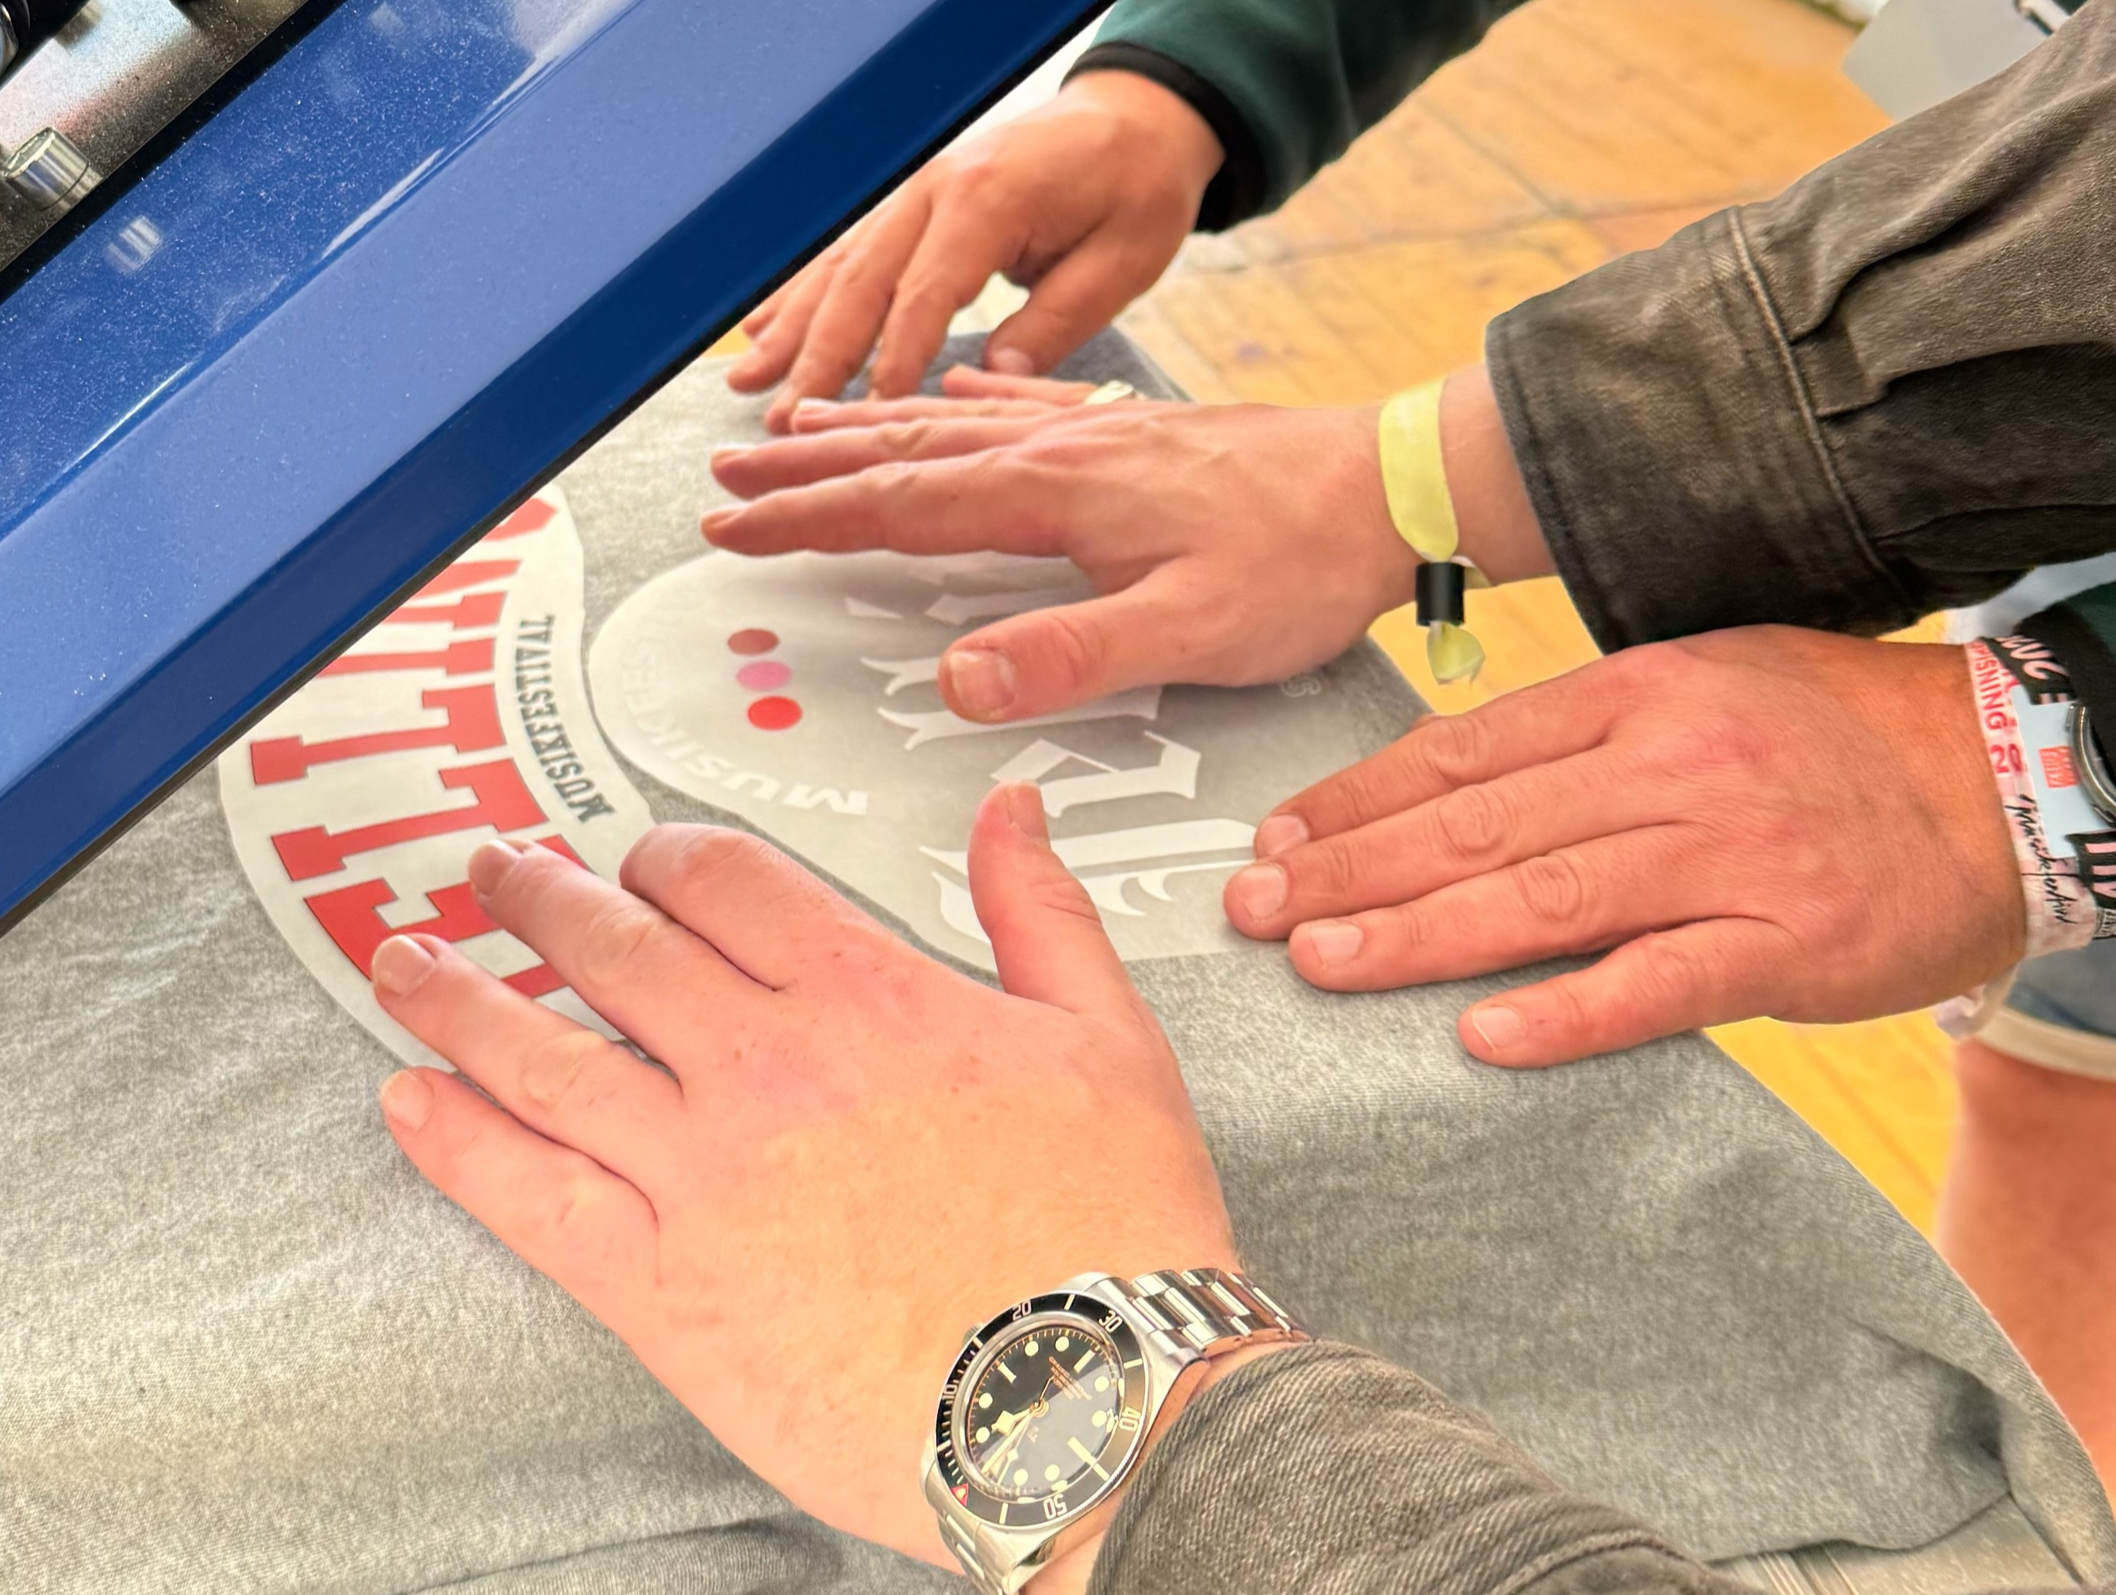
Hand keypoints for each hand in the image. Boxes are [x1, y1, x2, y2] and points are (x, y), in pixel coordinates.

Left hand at [368, 785, 1236, 1594]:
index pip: (722, 882)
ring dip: (457, 997)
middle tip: (491, 876)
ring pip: (544, 1056)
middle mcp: (766, 1066)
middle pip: (613, 948)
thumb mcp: (1112, 1041)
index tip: (637, 862)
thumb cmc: (1116, 1239)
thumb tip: (1010, 810)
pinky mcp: (663, 1290)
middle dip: (539, 899)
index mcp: (870, 995)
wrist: (1090, 1410)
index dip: (663, 857)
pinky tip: (407, 1104)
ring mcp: (701, 1176)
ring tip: (400, 961)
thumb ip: (1041, 911)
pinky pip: (527, 1198)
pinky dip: (454, 1143)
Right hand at [703, 364, 1549, 724]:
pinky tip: (944, 391)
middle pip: (902, 454)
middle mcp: (1060, 449)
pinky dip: (961, 399)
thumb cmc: (1300, 564)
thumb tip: (958, 678)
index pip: (900, 507)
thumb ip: (1068, 655)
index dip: (807, 518)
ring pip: (947, 426)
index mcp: (1055, 494)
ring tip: (793, 427)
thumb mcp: (1188, 633)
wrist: (1394, 487)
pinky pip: (1018, 404)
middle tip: (724, 473)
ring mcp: (1093, 433)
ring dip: (863, 429)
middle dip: (804, 466)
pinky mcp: (1131, 434)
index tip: (733, 526)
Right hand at [727, 70, 1221, 430]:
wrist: (1136, 117)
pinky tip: (763, 330)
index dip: (891, 359)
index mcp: (990, 199)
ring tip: (747, 383)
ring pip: (841, 267)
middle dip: (818, 357)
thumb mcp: (1122, 259)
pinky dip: (802, 295)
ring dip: (792, 329)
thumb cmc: (1136, 187)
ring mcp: (917, 194)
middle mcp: (937, 189)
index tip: (864, 418)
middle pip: (862, 282)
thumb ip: (1056, 321)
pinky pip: (848, 253)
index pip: (925, 292)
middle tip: (781, 422)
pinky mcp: (914, 206)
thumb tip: (995, 380)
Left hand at [1220, 629, 2024, 1063]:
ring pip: (1544, 898)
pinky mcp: (1787, 942)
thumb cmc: (1836, 737)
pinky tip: (1482, 1035)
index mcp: (1638, 694)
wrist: (2015, 776)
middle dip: (1351, 872)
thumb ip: (1580, 734)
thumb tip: (1447, 790)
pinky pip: (1660, 982)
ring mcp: (1730, 853)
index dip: (1358, 800)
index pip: (1464, 751)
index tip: (1277, 841)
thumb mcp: (1702, 688)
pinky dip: (1568, 1011)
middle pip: (1478, 825)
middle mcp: (1671, 764)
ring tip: (1321, 964)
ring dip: (1418, 936)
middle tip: (1252, 914)